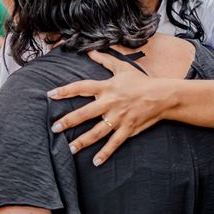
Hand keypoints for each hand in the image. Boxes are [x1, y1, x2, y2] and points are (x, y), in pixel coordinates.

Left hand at [48, 51, 174, 165]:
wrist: (162, 95)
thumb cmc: (141, 81)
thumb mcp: (122, 68)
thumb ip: (105, 60)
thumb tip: (90, 51)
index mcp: (107, 87)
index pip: (82, 87)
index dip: (65, 91)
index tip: (50, 95)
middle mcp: (110, 103)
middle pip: (85, 113)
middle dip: (68, 121)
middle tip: (54, 128)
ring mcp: (119, 118)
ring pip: (97, 132)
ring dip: (82, 141)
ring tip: (70, 149)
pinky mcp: (128, 129)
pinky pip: (114, 143)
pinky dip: (105, 153)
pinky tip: (95, 162)